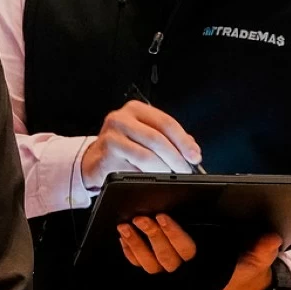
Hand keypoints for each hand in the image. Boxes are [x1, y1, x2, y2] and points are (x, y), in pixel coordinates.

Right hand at [82, 101, 200, 189]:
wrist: (96, 161)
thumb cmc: (124, 147)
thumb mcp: (146, 135)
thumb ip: (170, 138)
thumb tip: (192, 150)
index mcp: (135, 110)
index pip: (166, 122)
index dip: (183, 141)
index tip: (194, 156)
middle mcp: (121, 119)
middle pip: (157, 139)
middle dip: (176, 157)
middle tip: (185, 170)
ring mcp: (111, 136)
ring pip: (146, 156)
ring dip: (163, 169)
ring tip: (171, 176)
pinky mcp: (105, 156)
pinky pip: (133, 169)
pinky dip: (147, 176)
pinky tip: (152, 179)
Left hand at [119, 215, 283, 289]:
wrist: (244, 288)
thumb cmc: (248, 269)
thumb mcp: (261, 259)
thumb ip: (263, 249)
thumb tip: (270, 238)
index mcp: (207, 269)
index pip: (186, 250)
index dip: (172, 234)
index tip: (162, 216)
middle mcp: (187, 275)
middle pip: (163, 256)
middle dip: (150, 236)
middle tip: (139, 217)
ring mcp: (175, 277)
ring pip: (149, 265)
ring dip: (135, 245)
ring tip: (124, 226)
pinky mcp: (166, 275)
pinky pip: (144, 268)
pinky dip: (132, 254)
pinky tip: (123, 238)